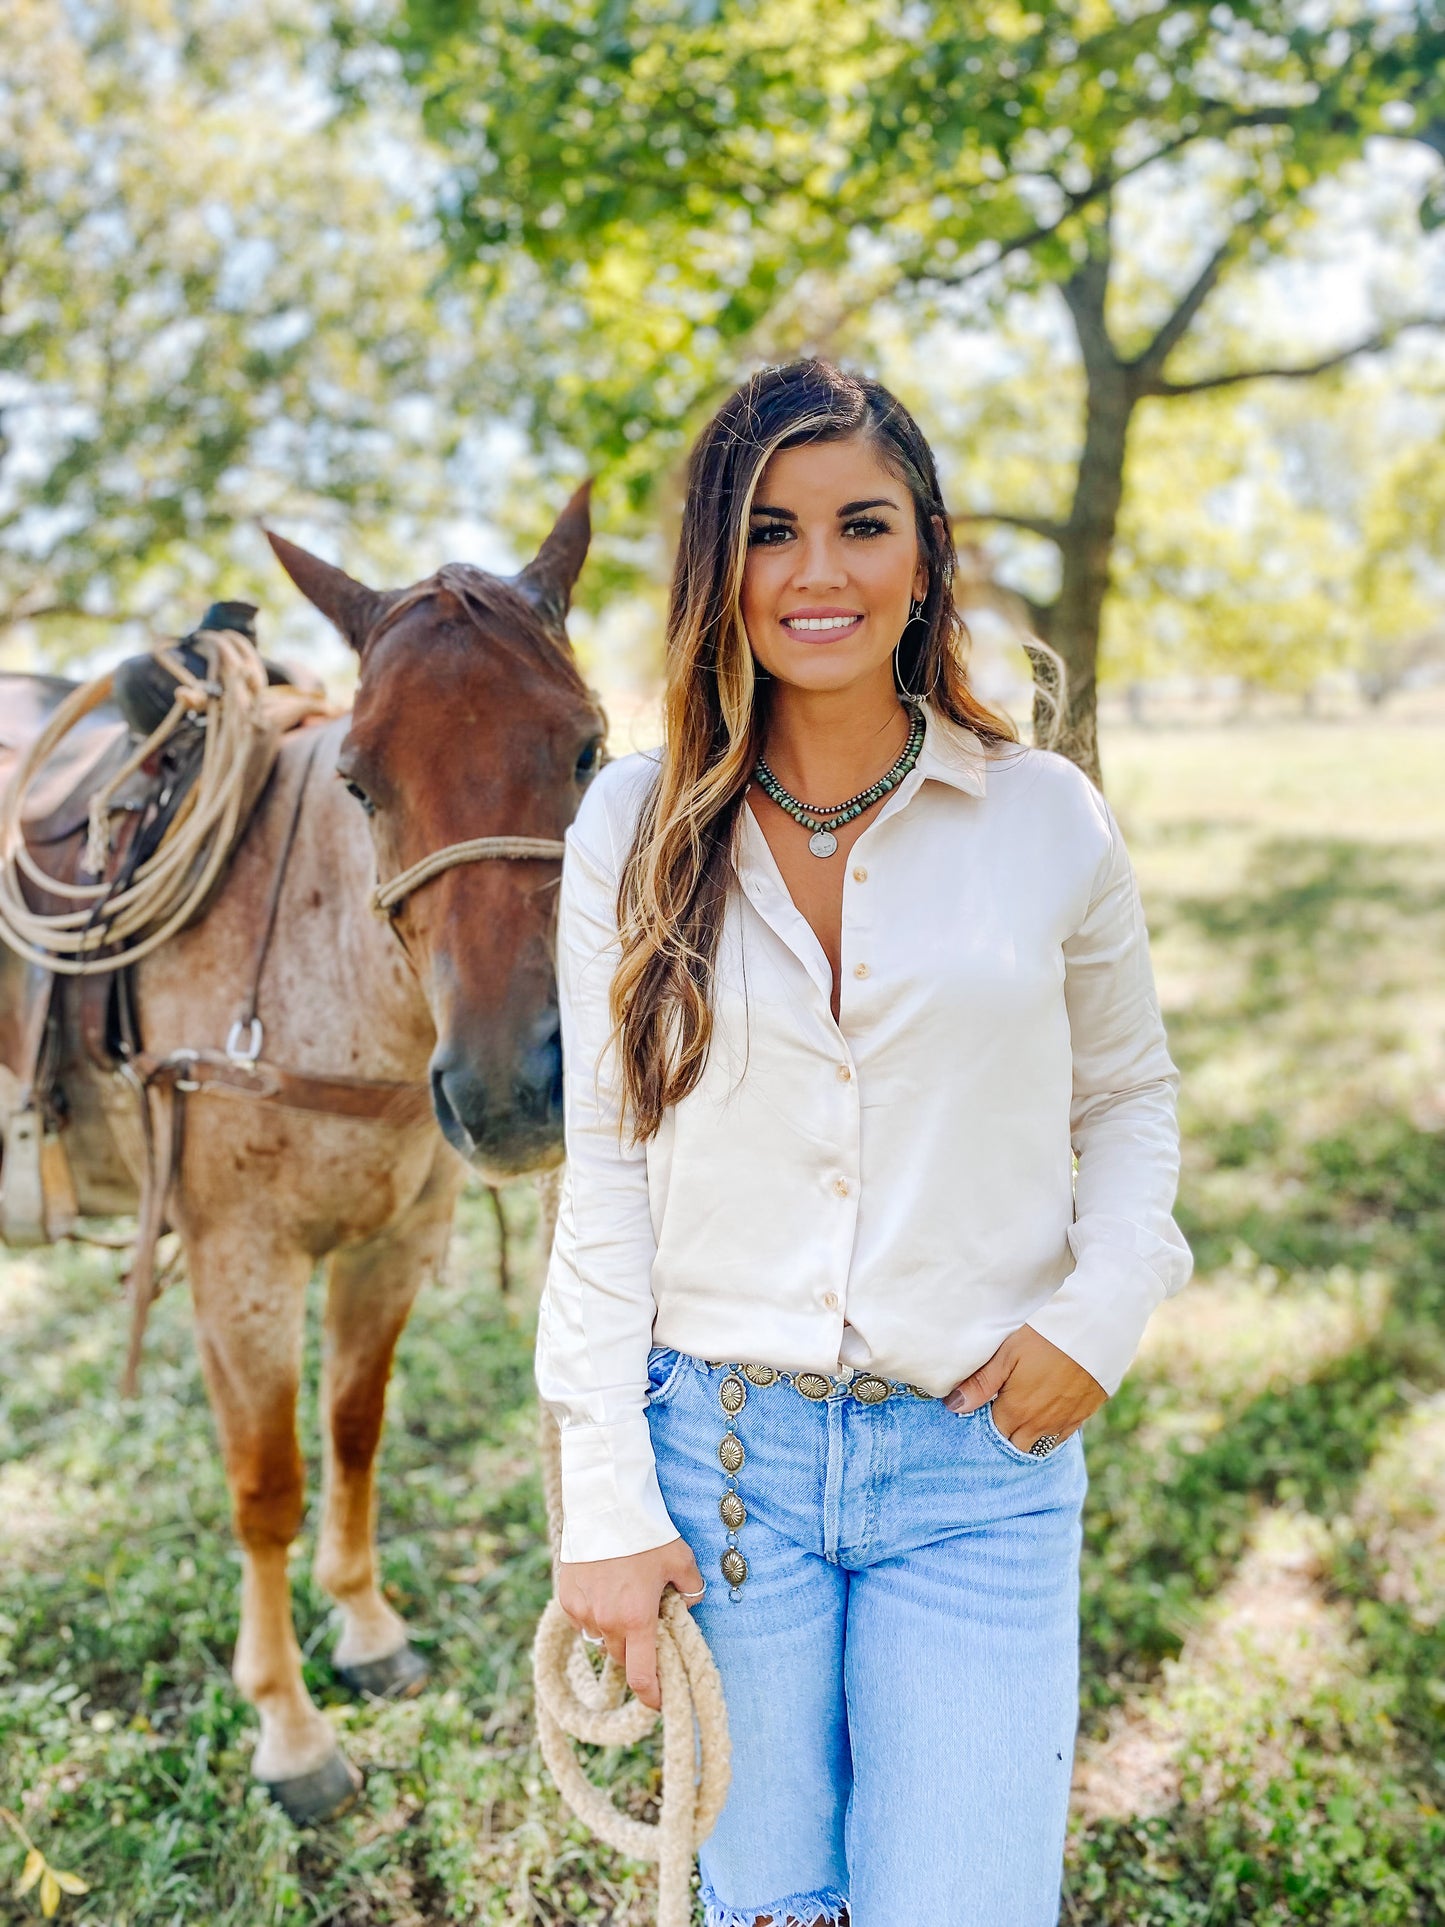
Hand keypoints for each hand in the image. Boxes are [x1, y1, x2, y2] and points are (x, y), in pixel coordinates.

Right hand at [556, 1536, 707, 1711]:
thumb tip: (689, 1604)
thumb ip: (691, 1588)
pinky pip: (584, 1620)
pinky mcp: (567, 1598)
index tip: (660, 1703)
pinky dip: (595, 1615)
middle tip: (648, 1634)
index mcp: (637, 1619)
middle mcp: (607, 1622)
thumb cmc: (646, 1533)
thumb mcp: (681, 1559)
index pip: (642, 1676)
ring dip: (614, 1633)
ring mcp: (583, 1612)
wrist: (605, 1505)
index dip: (652, 1696)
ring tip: (625, 1606)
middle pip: (622, 1657)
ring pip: (601, 1639)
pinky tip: (605, 1592)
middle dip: (636, 1654)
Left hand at [942, 1323, 1105, 1450]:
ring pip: (1037, 1446)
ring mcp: (1062, 1424)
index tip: (985, 1406)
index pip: (992, 1433)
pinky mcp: (1081, 1417)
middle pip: (1014, 1444)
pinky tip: (1044, 1417)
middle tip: (1001, 1410)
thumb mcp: (1007, 1355)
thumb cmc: (1044, 1338)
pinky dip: (1048, 1434)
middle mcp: (1039, 1425)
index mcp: (1016, 1411)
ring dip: (1026, 1436)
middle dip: (1005, 1433)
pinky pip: (1059, 1439)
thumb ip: (981, 1384)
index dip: (986, 1421)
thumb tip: (953, 1406)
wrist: (1093, 1332)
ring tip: (1020, 1415)